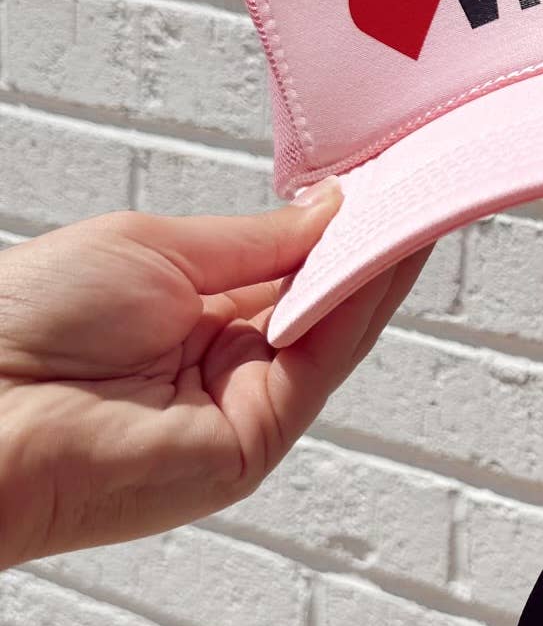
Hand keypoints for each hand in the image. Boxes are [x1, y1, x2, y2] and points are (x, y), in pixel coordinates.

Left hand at [0, 189, 426, 567]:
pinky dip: (359, 310)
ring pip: (332, 334)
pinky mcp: (252, 444)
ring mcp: (240, 408)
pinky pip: (320, 367)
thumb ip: (256, 241)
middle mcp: (221, 365)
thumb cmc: (27, 321)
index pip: (288, 271)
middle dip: (369, 245)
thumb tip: (331, 211)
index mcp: (190, 315)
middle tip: (422, 185)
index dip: (336, 229)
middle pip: (320, 303)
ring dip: (378, 271)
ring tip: (419, 207)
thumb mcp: (157, 247)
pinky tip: (385, 255)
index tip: (383, 181)